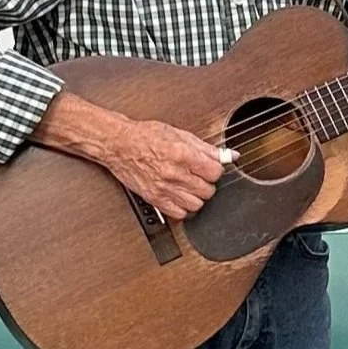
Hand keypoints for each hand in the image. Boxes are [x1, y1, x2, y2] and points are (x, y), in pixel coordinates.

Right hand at [101, 117, 227, 218]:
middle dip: (207, 183)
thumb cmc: (145, 136)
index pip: (215, 172)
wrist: (118, 144)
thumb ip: (206, 148)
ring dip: (197, 196)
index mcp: (182, 154)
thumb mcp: (179, 134)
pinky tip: (180, 196)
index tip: (210, 167)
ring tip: (190, 186)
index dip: (215, 170)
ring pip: (196, 204)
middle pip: (207, 190)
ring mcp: (164, 188)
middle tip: (199, 175)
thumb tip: (228, 155)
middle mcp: (173, 173)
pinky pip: (179, 214)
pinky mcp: (155, 199)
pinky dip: (183, 207)